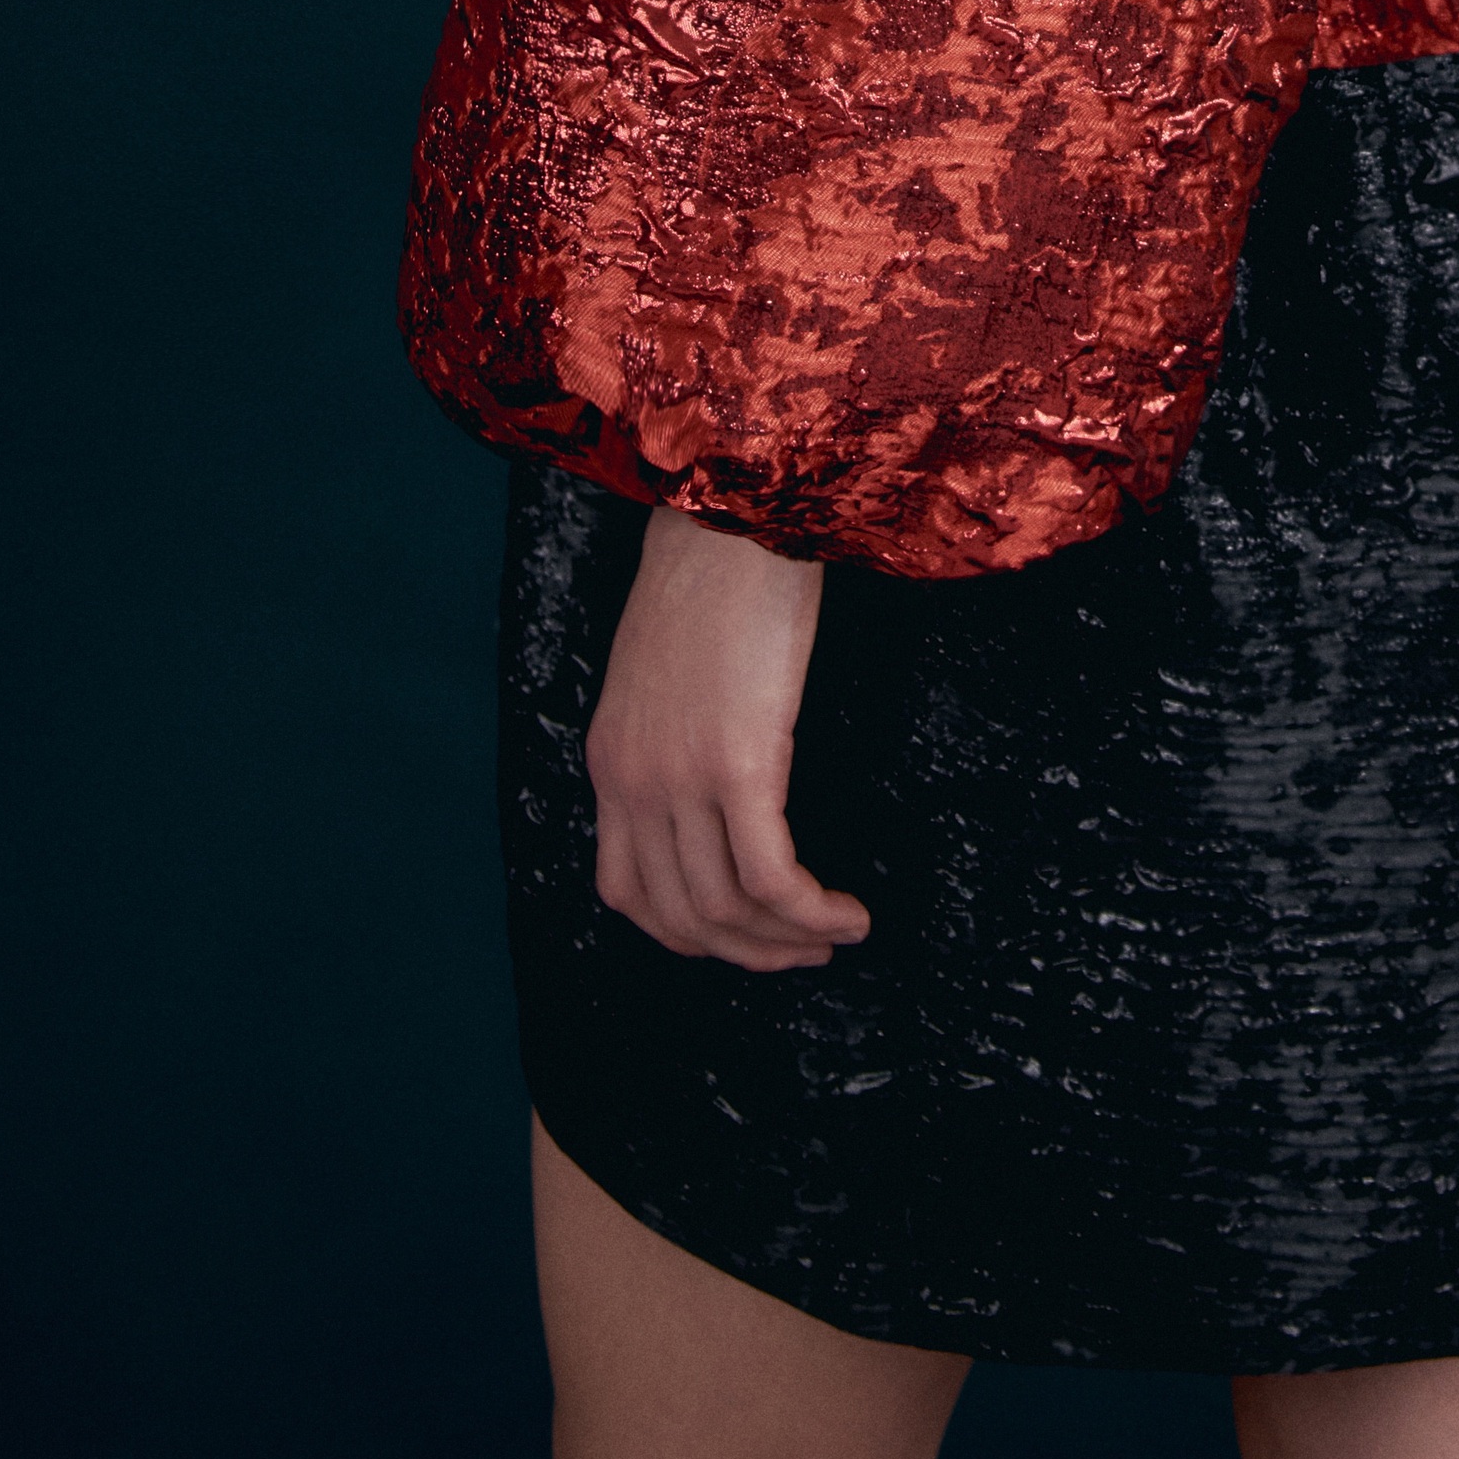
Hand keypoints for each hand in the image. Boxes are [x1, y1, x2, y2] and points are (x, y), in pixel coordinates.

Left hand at [585, 502, 872, 971]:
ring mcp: (679, 777)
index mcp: (610, 761)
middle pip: (680, 917)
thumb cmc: (715, 571)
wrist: (731, 506)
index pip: (627, 892)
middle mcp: (631, 782)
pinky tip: (848, 913)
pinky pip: (771, 877)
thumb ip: (673, 734)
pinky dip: (811, 912)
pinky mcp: (738, 764)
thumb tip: (718, 792)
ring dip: (788, 940)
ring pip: (727, 910)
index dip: (689, 932)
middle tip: (805, 950)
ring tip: (839, 933)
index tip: (747, 933)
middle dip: (747, 952)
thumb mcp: (666, 668)